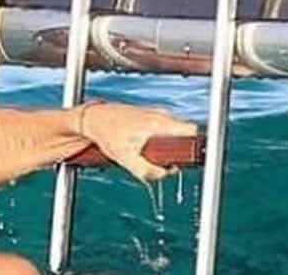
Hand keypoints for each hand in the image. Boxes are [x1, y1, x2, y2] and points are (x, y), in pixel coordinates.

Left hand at [78, 102, 196, 181]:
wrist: (93, 119)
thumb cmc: (107, 134)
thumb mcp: (125, 158)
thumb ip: (147, 170)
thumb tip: (165, 174)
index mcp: (158, 122)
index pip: (191, 130)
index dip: (194, 146)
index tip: (189, 159)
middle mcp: (161, 114)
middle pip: (184, 135)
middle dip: (178, 151)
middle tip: (163, 162)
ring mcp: (156, 113)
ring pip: (174, 133)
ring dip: (167, 147)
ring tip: (148, 153)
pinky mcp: (151, 115)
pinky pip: (165, 130)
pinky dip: (160, 141)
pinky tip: (143, 146)